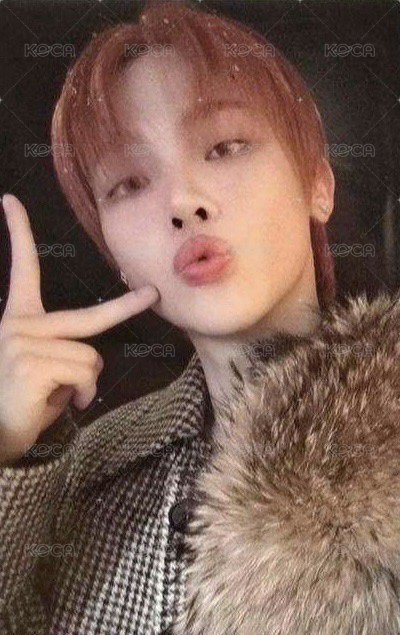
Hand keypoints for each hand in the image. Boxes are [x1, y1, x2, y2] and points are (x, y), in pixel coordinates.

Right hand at [0, 193, 159, 463]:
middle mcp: (19, 325)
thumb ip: (66, 352)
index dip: (18, 234)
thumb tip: (91, 362)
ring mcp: (25, 342)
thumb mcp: (45, 369)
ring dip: (85, 384)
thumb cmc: (22, 401)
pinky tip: (60, 404)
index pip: (23, 271)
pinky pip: (85, 375)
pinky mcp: (33, 363)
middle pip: (90, 318)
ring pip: (91, 357)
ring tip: (60, 396)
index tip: (10, 201)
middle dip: (126, 307)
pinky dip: (82, 395)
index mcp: (19, 320)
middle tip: (151, 294)